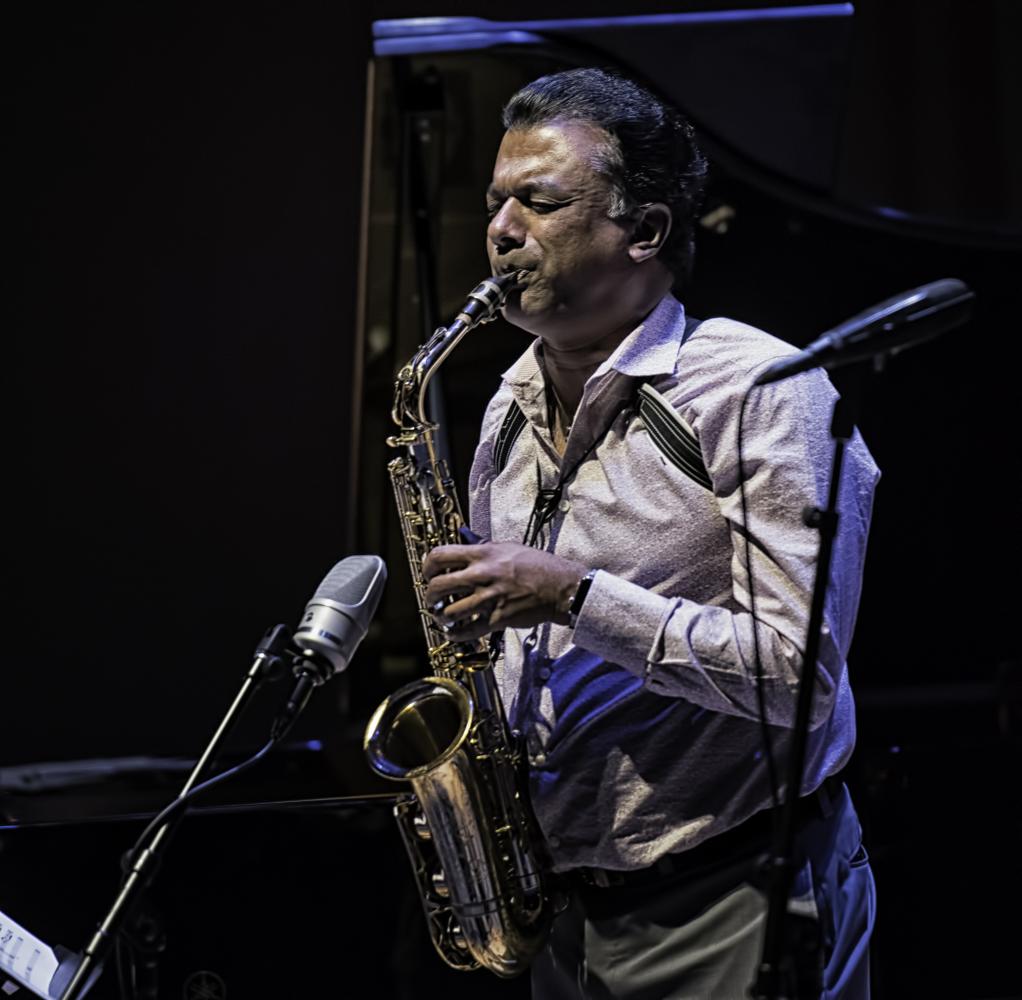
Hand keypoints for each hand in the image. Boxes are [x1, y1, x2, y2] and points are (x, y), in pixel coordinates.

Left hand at [422, 542, 587, 641]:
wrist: (561, 587)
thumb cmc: (538, 566)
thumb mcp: (509, 547)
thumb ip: (485, 549)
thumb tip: (466, 551)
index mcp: (482, 555)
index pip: (440, 556)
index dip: (427, 566)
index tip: (428, 573)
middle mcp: (481, 575)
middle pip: (438, 586)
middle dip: (430, 594)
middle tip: (432, 598)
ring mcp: (488, 598)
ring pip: (449, 611)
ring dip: (441, 616)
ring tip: (443, 616)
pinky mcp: (497, 619)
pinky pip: (467, 631)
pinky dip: (456, 634)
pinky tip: (453, 632)